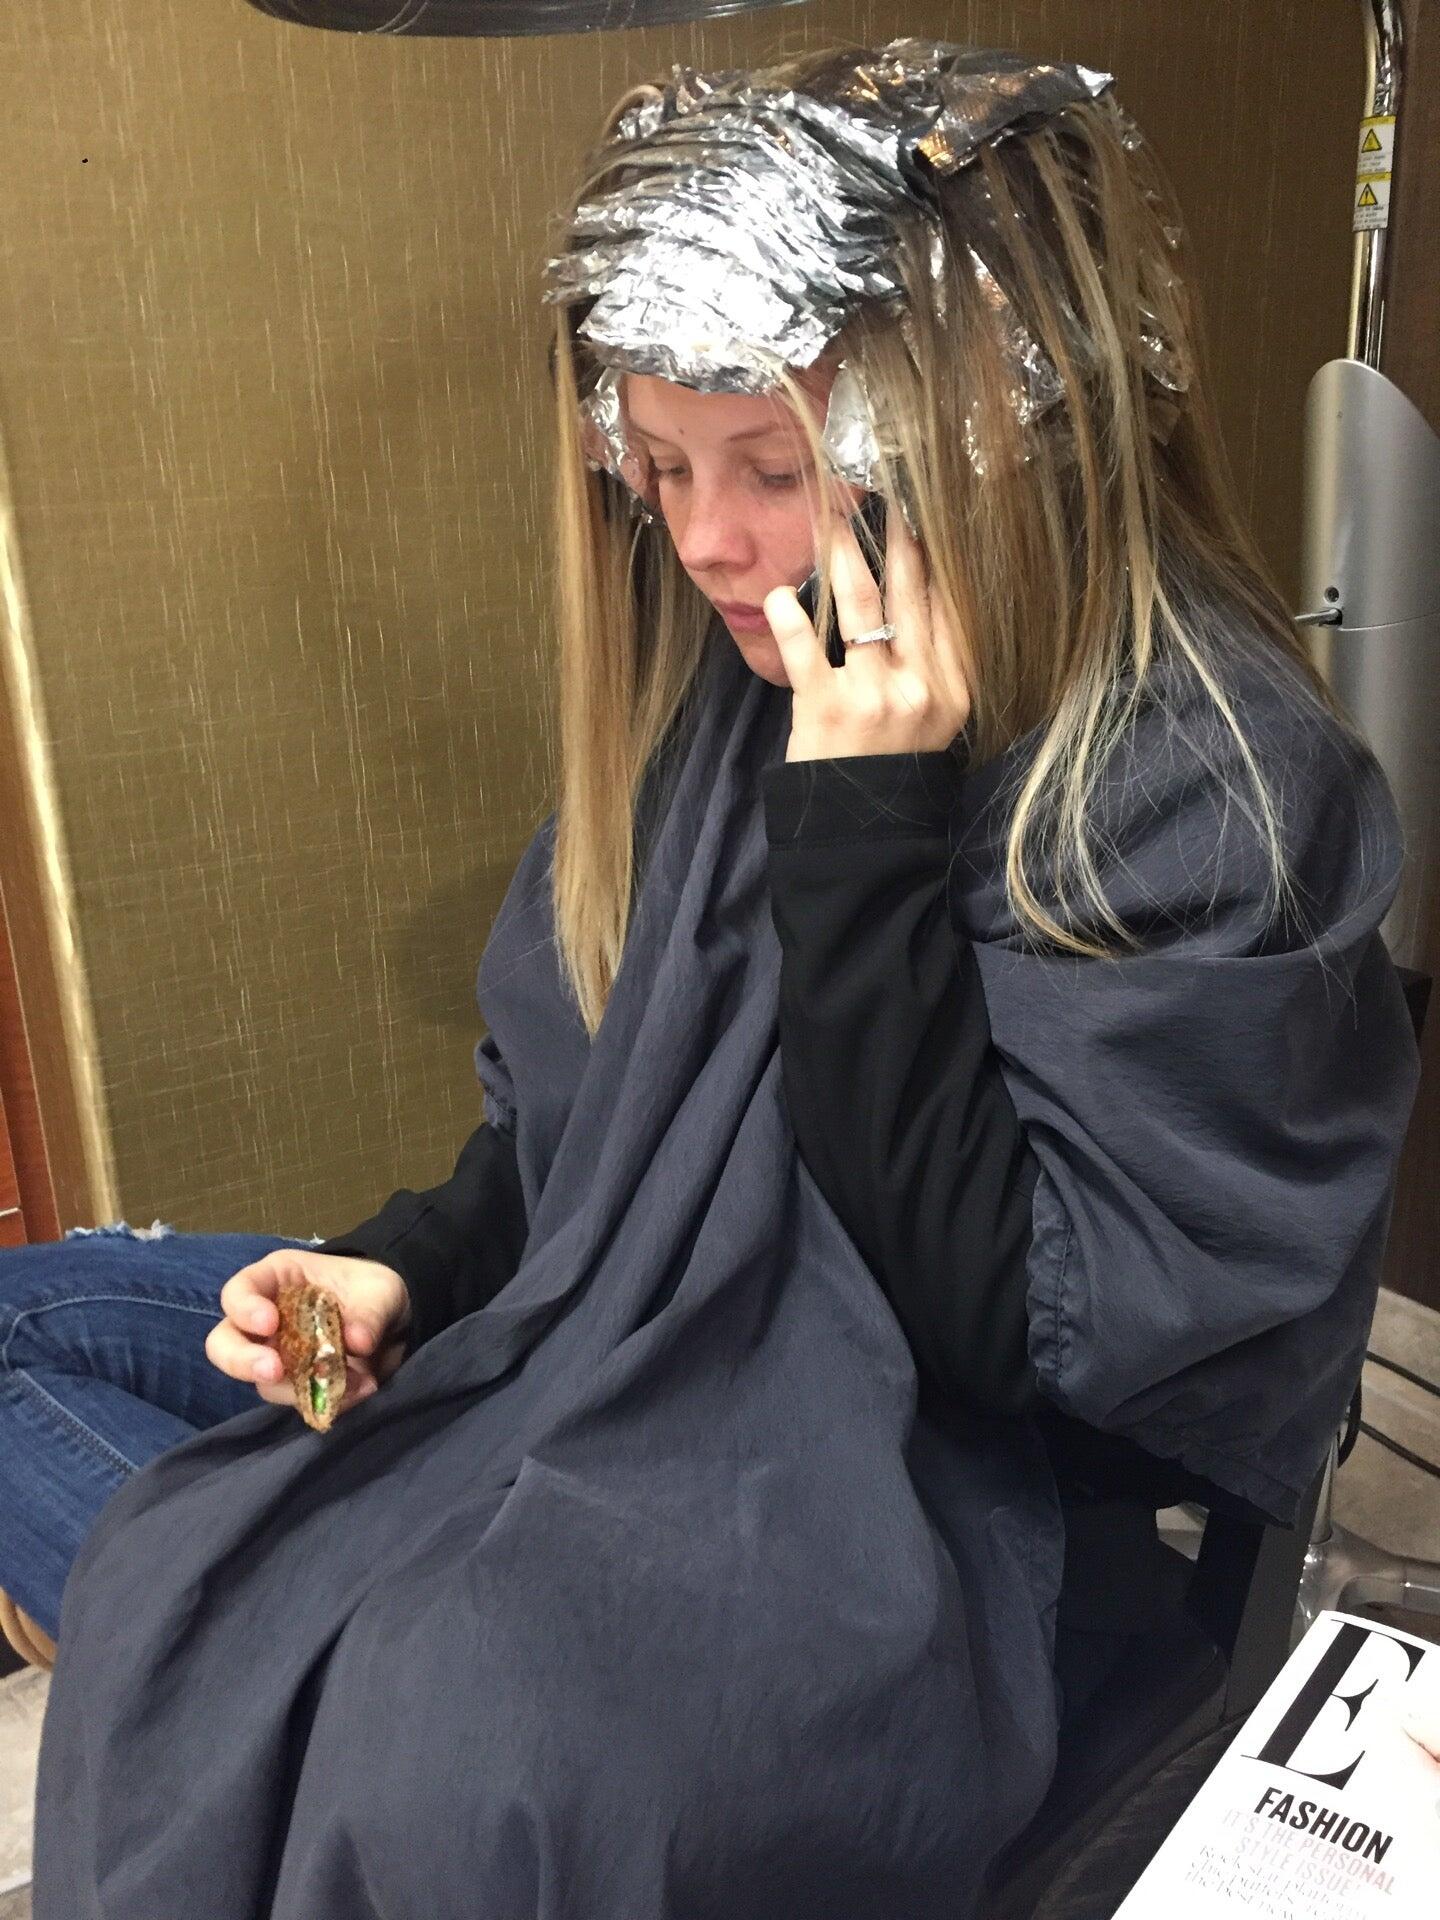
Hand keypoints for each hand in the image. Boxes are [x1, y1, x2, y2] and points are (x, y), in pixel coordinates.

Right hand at [206, 1248, 411, 1419]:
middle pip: (226, 1345)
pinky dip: (328, 1402)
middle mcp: (267, 1321)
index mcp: (277, 1280)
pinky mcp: (298, 1386)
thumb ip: (370, 1312)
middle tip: (274, 1371)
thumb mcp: (381, 1291)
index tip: (269, 1323)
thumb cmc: (374, 1290)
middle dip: (244, 1361)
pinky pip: (300, 1401)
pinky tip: (362, 1389)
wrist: (395, 1322)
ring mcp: (279, 1357)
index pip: (238, 1292)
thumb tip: (358, 1342)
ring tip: (356, 1380)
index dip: (244, 1309)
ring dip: (305, 1388)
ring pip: (265, 1382)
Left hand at [763, 506, 971, 762]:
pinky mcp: (827, 709)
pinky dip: (790, 615)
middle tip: (880, 491)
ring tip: (830, 520)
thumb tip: (921, 587)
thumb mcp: (933, 717)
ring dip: (843, 555)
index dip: (933, 555)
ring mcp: (874, 696)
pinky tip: (780, 594)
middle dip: (895, 537)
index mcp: (953, 687)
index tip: (919, 513)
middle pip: (910, 593)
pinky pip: (805, 648)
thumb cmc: (891, 766)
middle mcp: (920, 686)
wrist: (862, 831)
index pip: (947, 605)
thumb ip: (932, 660)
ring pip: (861, 605)